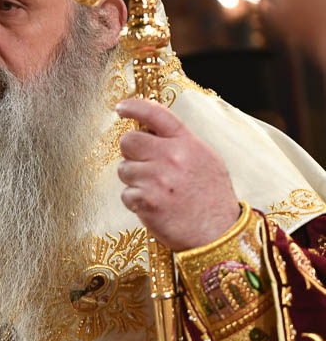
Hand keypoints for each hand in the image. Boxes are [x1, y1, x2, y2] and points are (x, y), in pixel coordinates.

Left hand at [116, 98, 239, 250]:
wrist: (219, 234)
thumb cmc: (212, 198)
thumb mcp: (206, 159)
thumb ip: (181, 142)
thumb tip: (153, 130)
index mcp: (187, 143)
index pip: (156, 114)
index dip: (134, 107)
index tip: (121, 108)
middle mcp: (172, 157)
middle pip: (129, 140)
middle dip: (131, 152)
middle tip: (144, 165)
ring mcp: (158, 179)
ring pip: (124, 169)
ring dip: (134, 180)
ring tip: (155, 191)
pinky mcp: (147, 201)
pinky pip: (126, 194)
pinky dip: (135, 201)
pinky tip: (154, 206)